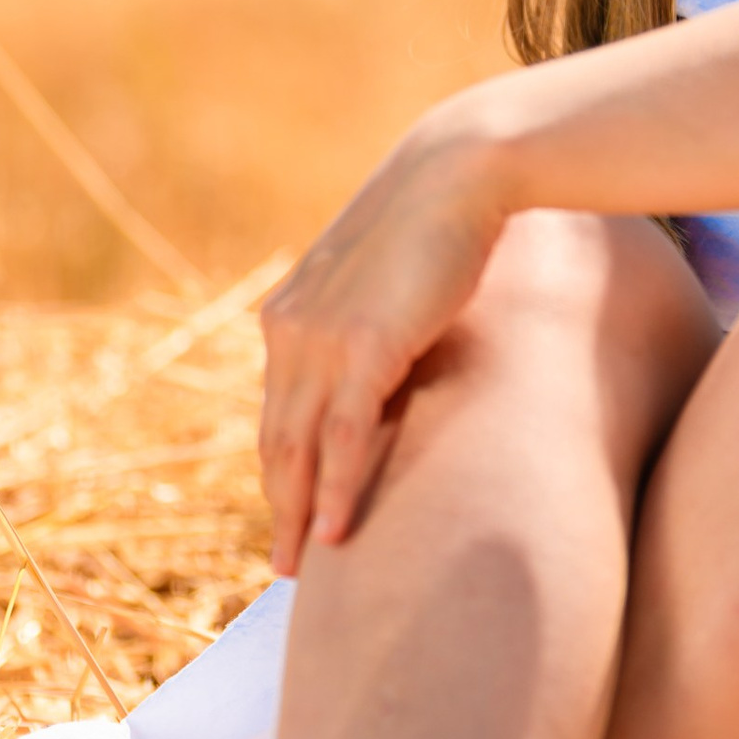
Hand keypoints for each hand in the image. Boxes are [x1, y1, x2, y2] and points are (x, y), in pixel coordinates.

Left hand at [257, 103, 511, 571]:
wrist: (461, 170)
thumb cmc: (439, 220)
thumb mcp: (386, 278)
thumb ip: (371, 320)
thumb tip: (391, 356)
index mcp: (289, 314)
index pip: (278, 408)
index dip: (283, 466)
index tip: (290, 510)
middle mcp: (291, 331)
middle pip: (277, 439)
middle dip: (279, 505)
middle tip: (284, 564)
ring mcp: (323, 341)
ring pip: (299, 449)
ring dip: (298, 514)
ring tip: (299, 568)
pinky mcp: (366, 349)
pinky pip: (344, 439)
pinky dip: (337, 491)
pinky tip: (337, 535)